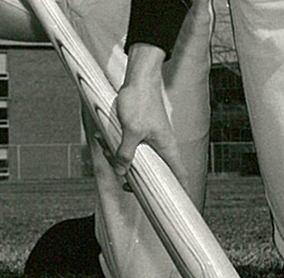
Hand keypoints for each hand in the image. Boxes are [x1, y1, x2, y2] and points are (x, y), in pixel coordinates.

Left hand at [113, 44, 185, 190]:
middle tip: (124, 184)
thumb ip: (126, 153)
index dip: (181, 191)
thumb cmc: (141, 101)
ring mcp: (151, 138)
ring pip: (138, 158)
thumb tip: (121, 171)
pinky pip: (130, 145)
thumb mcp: (132, 130)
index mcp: (167, 147)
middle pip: (154, 172)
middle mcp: (162, 145)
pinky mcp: (140, 130)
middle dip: (136, 178)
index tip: (178, 207)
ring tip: (106, 148)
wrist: (139, 76)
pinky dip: (118, 145)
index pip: (179, 175)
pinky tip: (103, 137)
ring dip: (121, 158)